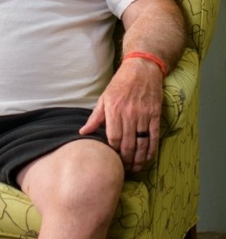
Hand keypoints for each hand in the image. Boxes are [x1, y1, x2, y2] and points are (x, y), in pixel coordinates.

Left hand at [80, 58, 163, 172]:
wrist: (142, 68)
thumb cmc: (120, 83)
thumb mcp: (104, 98)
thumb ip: (95, 117)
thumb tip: (83, 133)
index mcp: (113, 110)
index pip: (113, 138)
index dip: (113, 152)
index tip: (112, 159)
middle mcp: (128, 114)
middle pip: (127, 144)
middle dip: (125, 159)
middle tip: (124, 169)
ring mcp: (143, 115)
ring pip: (141, 143)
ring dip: (139, 159)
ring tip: (135, 168)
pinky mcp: (155, 115)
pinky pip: (154, 137)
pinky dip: (151, 150)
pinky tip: (148, 158)